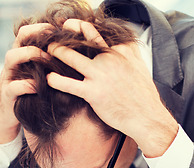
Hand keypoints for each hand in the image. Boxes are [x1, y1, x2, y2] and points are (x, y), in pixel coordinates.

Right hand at [0, 23, 51, 144]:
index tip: (58, 29)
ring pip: (12, 57)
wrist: (8, 114)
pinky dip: (27, 85)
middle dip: (36, 36)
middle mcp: (13, 63)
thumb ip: (47, 65)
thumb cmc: (28, 92)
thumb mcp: (37, 76)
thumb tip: (73, 57)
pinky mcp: (7, 95)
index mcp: (20, 55)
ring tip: (47, 60)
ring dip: (30, 55)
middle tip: (54, 43)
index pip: (27, 32)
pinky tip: (40, 87)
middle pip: (19, 39)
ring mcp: (8, 77)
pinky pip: (14, 87)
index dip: (41, 27)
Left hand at [47, 20, 177, 156]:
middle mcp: (109, 58)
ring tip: (46, 52)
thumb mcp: (140, 65)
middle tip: (52, 36)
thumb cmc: (144, 95)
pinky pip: (69, 85)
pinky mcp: (93, 93)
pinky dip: (57, 81)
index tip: (69, 25)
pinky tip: (49, 79)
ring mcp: (100, 75)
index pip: (96, 33)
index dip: (80, 27)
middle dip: (64, 37)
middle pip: (81, 41)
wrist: (147, 117)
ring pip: (72, 58)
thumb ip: (129, 52)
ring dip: (56, 53)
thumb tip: (123, 45)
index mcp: (120, 50)